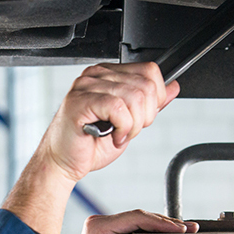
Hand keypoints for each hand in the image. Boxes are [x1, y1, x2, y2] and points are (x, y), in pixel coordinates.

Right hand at [37, 62, 178, 182]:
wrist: (62, 163)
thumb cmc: (88, 145)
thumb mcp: (128, 123)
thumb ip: (149, 104)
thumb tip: (172, 88)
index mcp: (108, 75)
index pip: (149, 71)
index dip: (156, 98)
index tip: (142, 119)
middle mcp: (96, 75)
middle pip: (146, 85)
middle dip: (145, 116)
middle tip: (128, 131)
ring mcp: (86, 86)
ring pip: (135, 97)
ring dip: (133, 125)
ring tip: (118, 135)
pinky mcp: (79, 101)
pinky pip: (118, 108)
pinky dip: (122, 127)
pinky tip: (112, 135)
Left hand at [46, 211, 196, 233]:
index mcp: (96, 229)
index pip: (134, 219)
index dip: (160, 222)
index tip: (179, 229)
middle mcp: (98, 224)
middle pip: (138, 217)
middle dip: (165, 223)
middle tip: (189, 229)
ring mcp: (103, 227)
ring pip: (138, 221)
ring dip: (160, 226)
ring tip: (184, 230)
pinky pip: (134, 228)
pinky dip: (152, 231)